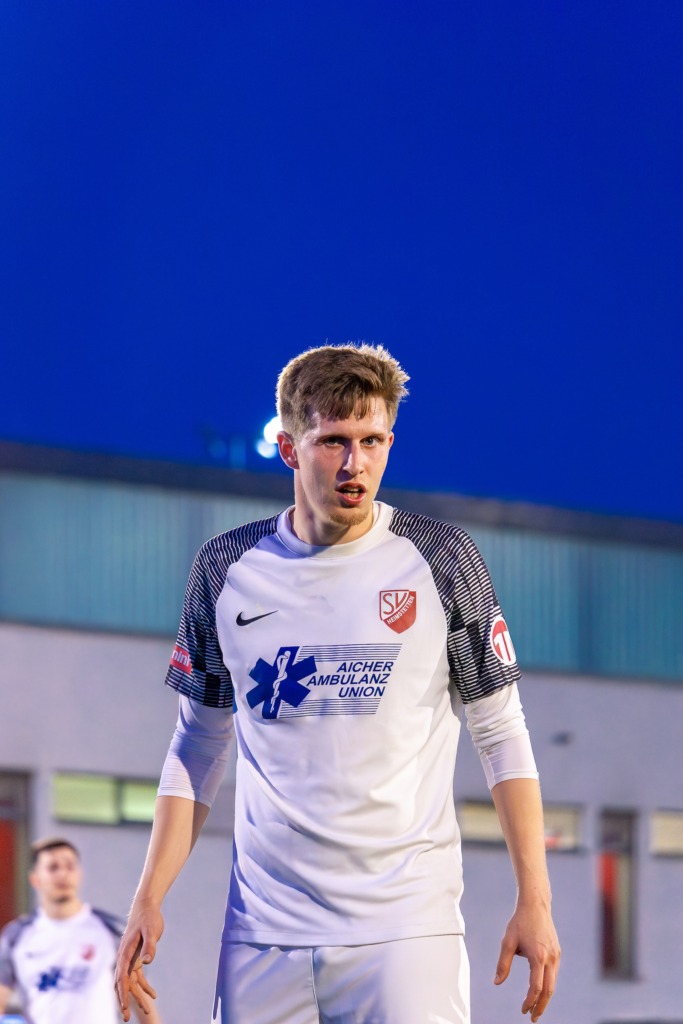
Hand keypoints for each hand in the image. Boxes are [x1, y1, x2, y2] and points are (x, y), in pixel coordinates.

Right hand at [115, 901, 163, 1021]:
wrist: (146, 906)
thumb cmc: (148, 917)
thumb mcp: (151, 930)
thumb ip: (150, 945)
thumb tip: (148, 962)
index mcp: (125, 953)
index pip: (122, 977)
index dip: (122, 993)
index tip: (124, 1007)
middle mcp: (125, 958)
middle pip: (123, 984)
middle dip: (124, 1001)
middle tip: (127, 1018)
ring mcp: (130, 959)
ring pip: (130, 982)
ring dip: (136, 996)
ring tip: (147, 1010)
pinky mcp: (137, 957)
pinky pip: (138, 976)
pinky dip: (144, 986)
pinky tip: (153, 995)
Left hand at [494, 899, 559, 1020]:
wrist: (536, 906)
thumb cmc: (519, 922)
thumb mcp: (507, 942)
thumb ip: (503, 963)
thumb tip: (496, 983)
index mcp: (538, 956)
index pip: (536, 987)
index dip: (529, 1001)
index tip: (522, 1010)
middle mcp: (550, 958)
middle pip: (549, 990)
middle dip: (541, 1006)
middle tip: (533, 1018)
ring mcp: (556, 956)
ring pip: (553, 984)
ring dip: (545, 998)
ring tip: (535, 1008)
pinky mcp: (557, 953)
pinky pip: (554, 974)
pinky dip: (548, 986)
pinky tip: (540, 991)